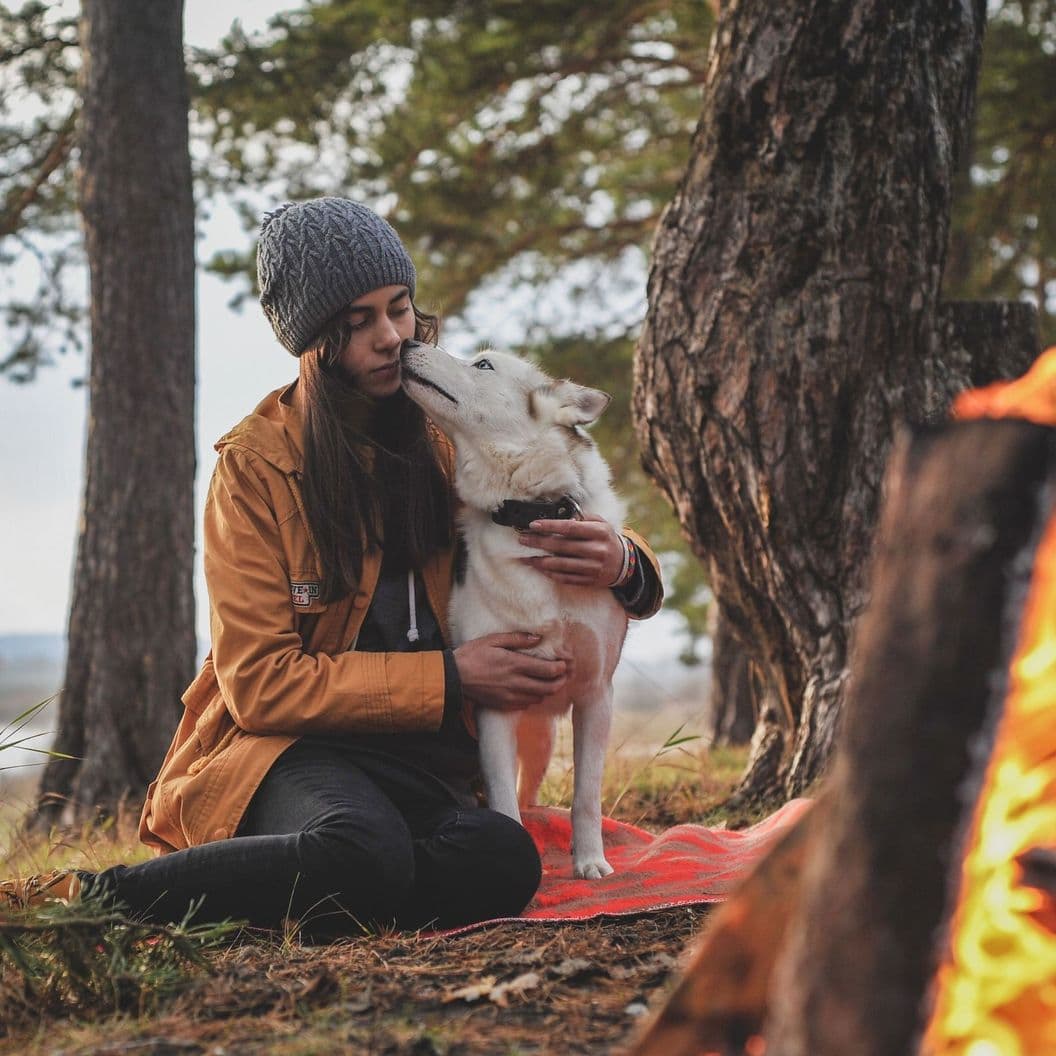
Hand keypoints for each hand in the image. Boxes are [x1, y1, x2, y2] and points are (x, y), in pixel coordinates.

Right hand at [454, 632, 570, 710]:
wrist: (453, 677)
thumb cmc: (472, 655)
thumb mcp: (493, 640)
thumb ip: (517, 639)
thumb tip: (537, 638)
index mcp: (514, 665)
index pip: (547, 670)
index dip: (561, 668)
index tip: (564, 663)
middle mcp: (515, 683)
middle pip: (549, 688)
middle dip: (560, 681)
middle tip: (563, 674)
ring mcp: (510, 697)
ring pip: (539, 698)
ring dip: (547, 690)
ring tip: (549, 681)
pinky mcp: (504, 705)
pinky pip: (526, 705)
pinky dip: (534, 697)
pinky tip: (531, 689)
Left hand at [516, 514, 624, 587]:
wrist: (624, 564)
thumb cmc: (606, 539)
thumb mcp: (601, 523)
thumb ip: (583, 518)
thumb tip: (560, 516)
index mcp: (599, 532)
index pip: (569, 528)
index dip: (550, 526)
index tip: (534, 525)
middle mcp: (596, 550)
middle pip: (561, 546)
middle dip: (539, 542)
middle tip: (523, 539)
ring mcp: (593, 567)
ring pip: (561, 565)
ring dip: (540, 561)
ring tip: (526, 557)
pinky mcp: (589, 580)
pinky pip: (565, 578)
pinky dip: (550, 573)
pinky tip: (540, 567)